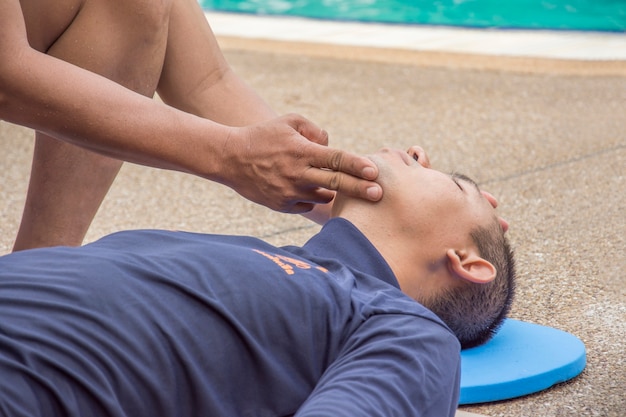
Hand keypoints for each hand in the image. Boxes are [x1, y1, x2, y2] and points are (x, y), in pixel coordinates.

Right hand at [218, 114, 380, 213]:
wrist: (229, 158)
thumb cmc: (263, 136)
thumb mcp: (289, 121)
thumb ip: (315, 130)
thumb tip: (332, 145)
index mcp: (302, 151)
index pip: (337, 159)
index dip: (358, 165)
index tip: (375, 172)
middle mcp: (297, 174)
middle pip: (337, 183)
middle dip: (360, 189)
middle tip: (379, 194)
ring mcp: (289, 192)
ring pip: (323, 196)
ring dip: (331, 191)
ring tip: (330, 183)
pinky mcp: (282, 205)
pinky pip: (307, 204)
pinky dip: (311, 197)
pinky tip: (306, 188)